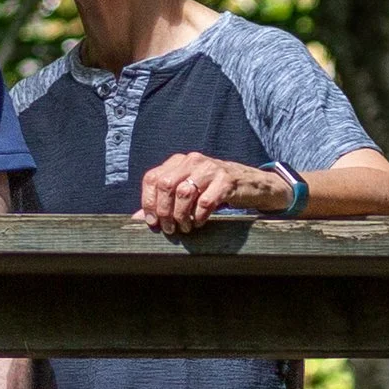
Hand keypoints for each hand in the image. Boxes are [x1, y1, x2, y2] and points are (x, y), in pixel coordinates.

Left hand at [135, 152, 287, 234]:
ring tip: (185, 227)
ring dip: (181, 216)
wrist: (250, 183)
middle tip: (169, 228)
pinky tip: (200, 222)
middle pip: (166, 185)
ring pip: (184, 193)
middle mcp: (192, 160)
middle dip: (164, 211)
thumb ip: (163, 201)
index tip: (152, 221)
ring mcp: (210, 169)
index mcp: (179, 161)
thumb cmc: (213, 189)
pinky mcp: (226, 181)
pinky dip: (199, 216)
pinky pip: (205, 201)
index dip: (148, 202)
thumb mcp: (188, 191)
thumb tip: (137, 219)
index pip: (152, 178)